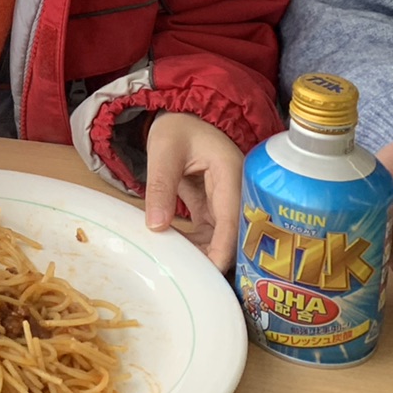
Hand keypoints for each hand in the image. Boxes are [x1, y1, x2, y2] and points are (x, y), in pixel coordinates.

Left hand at [145, 112, 242, 268]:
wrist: (183, 115)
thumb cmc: (177, 126)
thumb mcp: (163, 151)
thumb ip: (161, 186)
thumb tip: (157, 227)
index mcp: (232, 173)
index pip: (234, 220)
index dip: (224, 249)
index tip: (211, 273)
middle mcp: (236, 190)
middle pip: (232, 234)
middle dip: (214, 257)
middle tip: (190, 278)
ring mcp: (226, 199)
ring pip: (220, 236)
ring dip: (203, 252)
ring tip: (179, 268)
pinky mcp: (214, 204)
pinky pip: (208, 231)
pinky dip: (195, 243)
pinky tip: (177, 252)